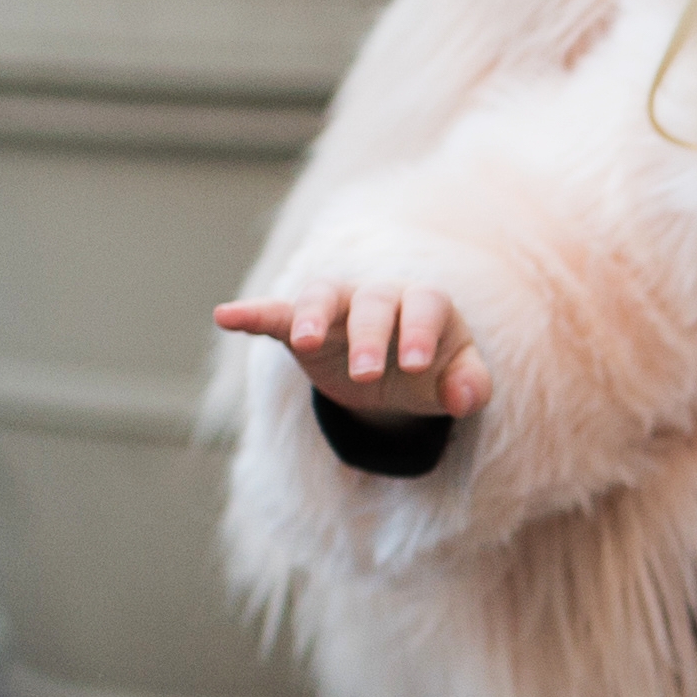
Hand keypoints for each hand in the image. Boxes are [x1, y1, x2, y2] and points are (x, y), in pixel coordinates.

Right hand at [212, 283, 491, 423]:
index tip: (416, 365)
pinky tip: (225, 316)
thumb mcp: (457, 381)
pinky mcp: (300, 325)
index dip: (420, 334)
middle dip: (370, 337)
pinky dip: (252, 312)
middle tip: (368, 374)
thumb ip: (470, 386)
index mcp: (425, 304)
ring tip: (304, 339)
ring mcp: (337, 308)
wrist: (396, 373)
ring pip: (322, 297)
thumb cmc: (434, 370)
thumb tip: (464, 399)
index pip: (424, 308)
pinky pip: (274, 313)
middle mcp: (379, 297)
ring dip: (312, 315)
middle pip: (373, 305)